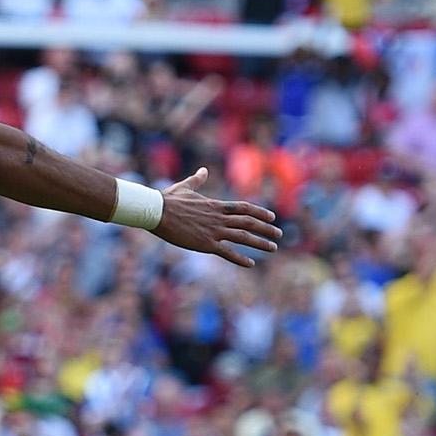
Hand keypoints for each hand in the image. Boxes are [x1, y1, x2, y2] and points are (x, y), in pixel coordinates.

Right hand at [151, 168, 282, 268]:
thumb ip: (197, 180)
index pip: (244, 208)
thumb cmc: (168, 199)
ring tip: (273, 248)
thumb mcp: (185, 187)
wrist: (156, 211)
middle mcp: (219, 218)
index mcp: (216, 205)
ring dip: (260, 243)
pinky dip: (240, 258)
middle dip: (266, 229)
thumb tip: (203, 170)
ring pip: (243, 237)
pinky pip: (227, 252)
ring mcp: (214, 231)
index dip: (260, 212)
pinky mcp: (205, 244)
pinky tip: (251, 264)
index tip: (272, 217)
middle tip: (279, 234)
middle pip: (249, 222)